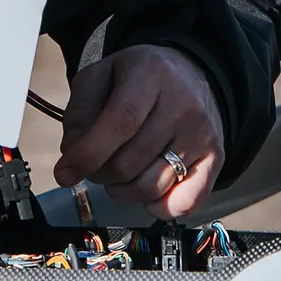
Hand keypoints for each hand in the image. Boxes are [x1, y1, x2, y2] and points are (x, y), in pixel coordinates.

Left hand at [54, 45, 224, 218]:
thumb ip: (79, 112)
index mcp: (151, 75)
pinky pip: (185, 202)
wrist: (191, 73)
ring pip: (151, 185)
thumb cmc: (139, 79)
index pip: (122, 122)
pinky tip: (146, 191)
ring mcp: (203, 134)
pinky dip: (158, 207)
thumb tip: (73, 155)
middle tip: (95, 165)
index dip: (90, 153)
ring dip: (122, 190)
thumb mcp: (100, 76)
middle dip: (100, 173)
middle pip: (131, 161)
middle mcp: (184, 104)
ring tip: (118, 172)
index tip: (65, 173)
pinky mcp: (215, 158)